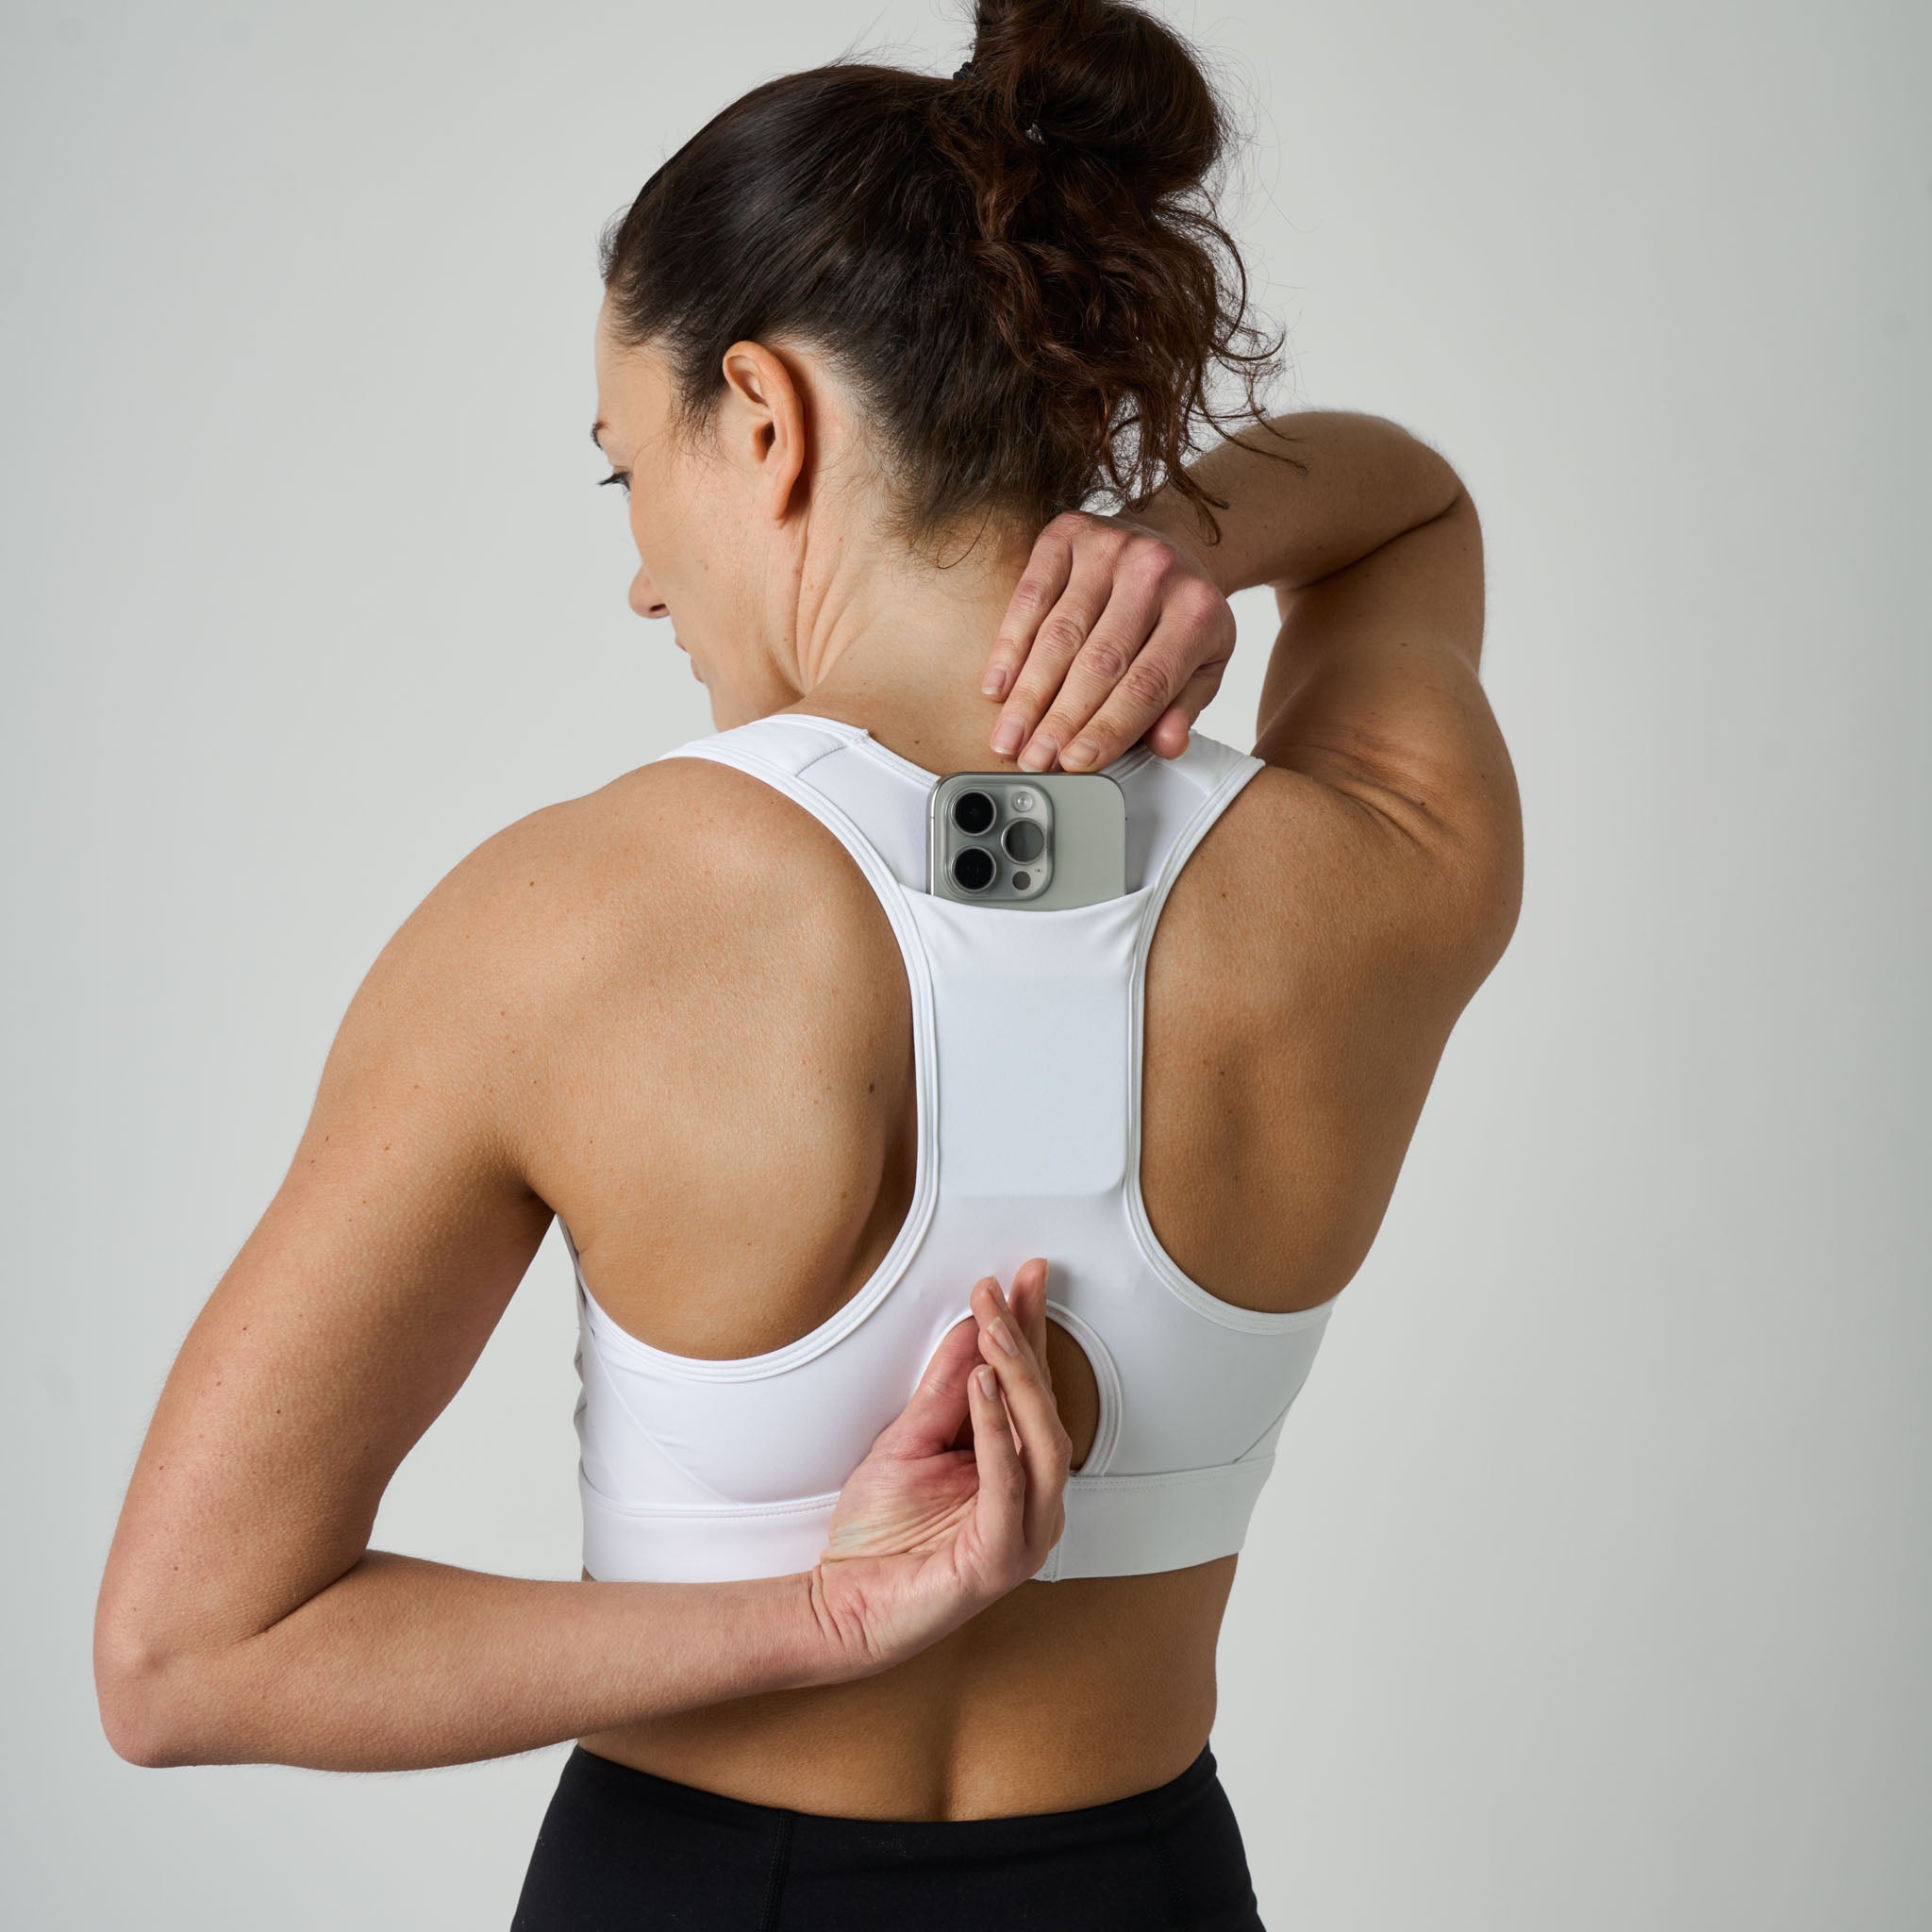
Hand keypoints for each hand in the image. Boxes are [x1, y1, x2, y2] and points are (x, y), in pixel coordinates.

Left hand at [805, 1261, 1071, 1677]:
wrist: (840, 1607)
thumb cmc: (877, 1539)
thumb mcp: (907, 1439)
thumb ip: (943, 1389)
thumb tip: (969, 1328)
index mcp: (1015, 1472)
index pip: (1030, 1390)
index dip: (1029, 1331)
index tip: (1022, 1279)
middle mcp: (1032, 1502)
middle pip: (1044, 1409)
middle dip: (1022, 1343)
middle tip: (1000, 1293)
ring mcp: (1024, 1534)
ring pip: (1041, 1443)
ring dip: (1018, 1378)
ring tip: (993, 1330)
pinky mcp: (1001, 1559)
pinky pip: (1010, 1485)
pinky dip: (998, 1432)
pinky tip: (984, 1387)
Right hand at [980, 510, 1235, 772]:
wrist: (1170, 540)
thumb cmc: (1180, 613)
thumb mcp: (1203, 664)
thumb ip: (1184, 707)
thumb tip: (1167, 745)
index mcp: (1197, 612)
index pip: (1148, 684)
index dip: (1108, 727)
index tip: (1076, 763)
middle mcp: (1156, 572)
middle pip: (1099, 662)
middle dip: (1060, 719)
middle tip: (1034, 759)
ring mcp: (1110, 547)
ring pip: (1060, 634)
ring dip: (1028, 693)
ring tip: (1009, 737)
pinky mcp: (1069, 534)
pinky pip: (1031, 596)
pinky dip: (1010, 646)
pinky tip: (997, 686)